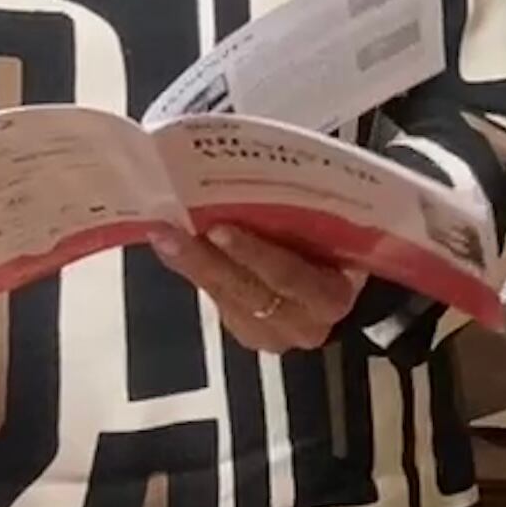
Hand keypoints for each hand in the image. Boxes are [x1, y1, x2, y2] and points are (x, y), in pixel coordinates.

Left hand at [151, 222, 364, 354]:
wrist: (342, 288)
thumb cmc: (340, 249)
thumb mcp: (334, 232)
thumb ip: (308, 216)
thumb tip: (263, 172)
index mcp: (333, 296)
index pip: (291, 278)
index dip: (254, 255)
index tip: (220, 229)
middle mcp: (305, 323)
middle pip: (250, 292)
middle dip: (207, 260)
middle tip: (173, 231)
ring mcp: (273, 335)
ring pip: (227, 301)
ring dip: (191, 266)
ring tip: (163, 235)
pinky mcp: (249, 334)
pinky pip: (218, 303)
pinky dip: (193, 273)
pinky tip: (172, 249)